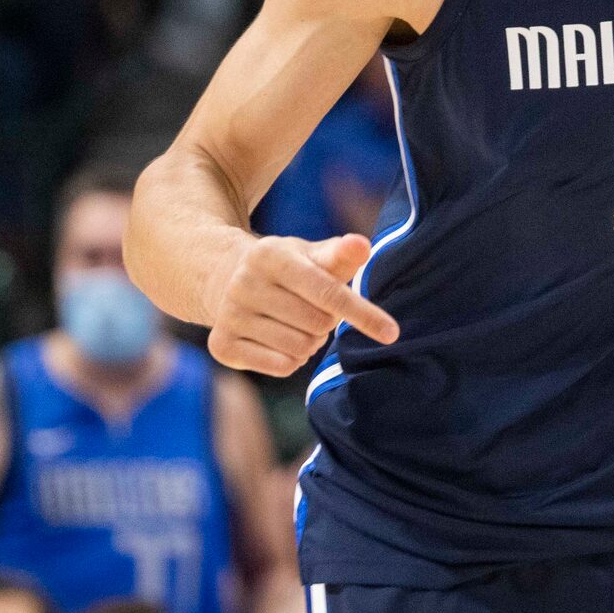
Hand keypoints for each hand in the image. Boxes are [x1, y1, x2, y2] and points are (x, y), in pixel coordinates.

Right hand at [206, 233, 397, 376]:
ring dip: (309, 342)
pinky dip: (291, 359)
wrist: (223, 279)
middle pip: (317, 324)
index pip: (328, 291)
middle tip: (311, 309)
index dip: (362, 313)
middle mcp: (243, 284)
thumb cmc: (285, 268)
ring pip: (300, 348)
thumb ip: (340, 255)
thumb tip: (362, 245)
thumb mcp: (310, 255)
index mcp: (269, 255)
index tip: (392, 333)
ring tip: (293, 323)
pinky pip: (281, 366)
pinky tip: (277, 340)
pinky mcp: (221, 346)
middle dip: (325, 321)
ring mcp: (229, 316)